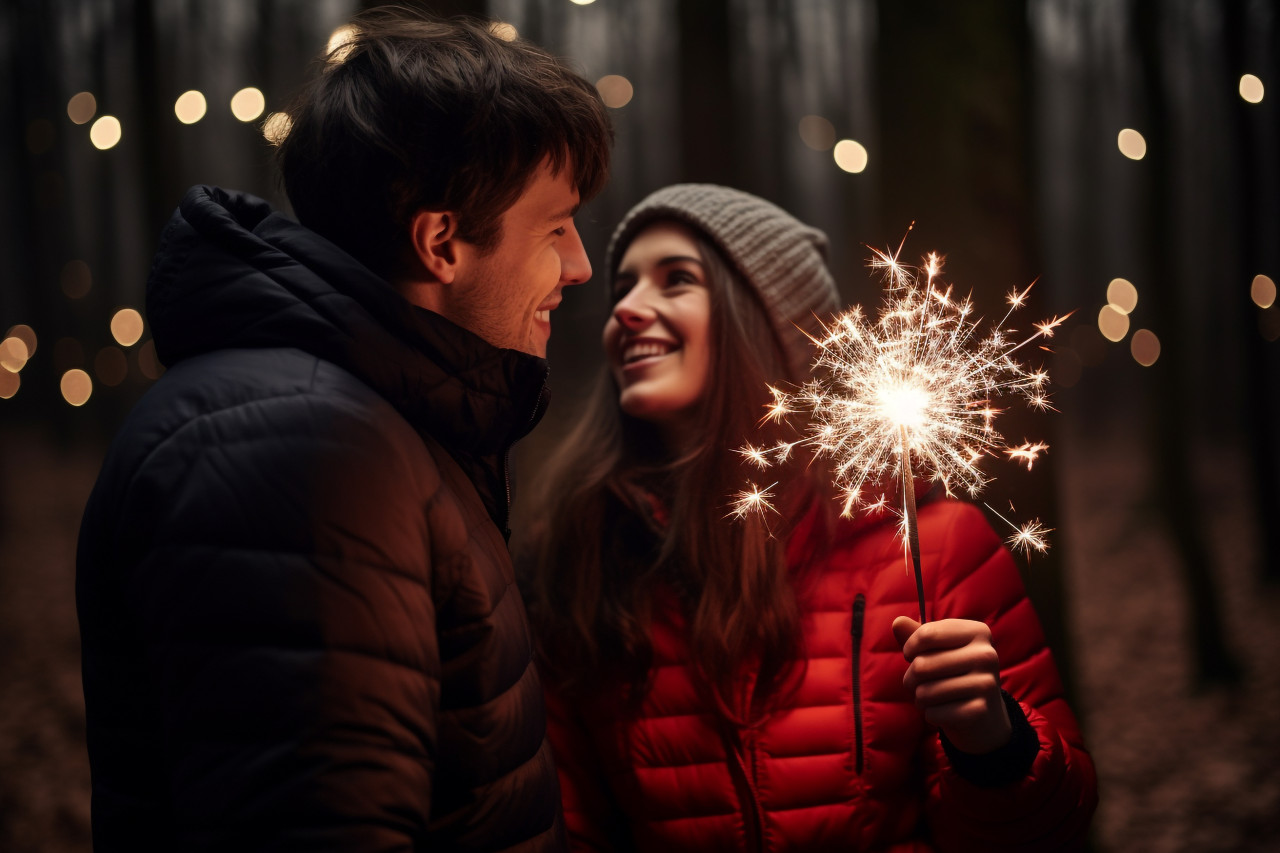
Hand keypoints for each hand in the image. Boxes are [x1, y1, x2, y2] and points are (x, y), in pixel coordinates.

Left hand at [892, 616, 1011, 754]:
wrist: (985, 713)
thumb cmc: (954, 672)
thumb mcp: (938, 648)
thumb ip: (917, 635)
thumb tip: (898, 621)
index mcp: (978, 632)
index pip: (926, 634)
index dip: (909, 647)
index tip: (911, 655)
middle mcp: (986, 655)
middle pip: (921, 664)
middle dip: (911, 677)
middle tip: (917, 682)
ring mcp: (986, 684)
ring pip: (925, 692)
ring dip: (919, 698)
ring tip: (929, 697)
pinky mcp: (979, 710)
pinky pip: (933, 713)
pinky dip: (930, 714)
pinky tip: (942, 711)